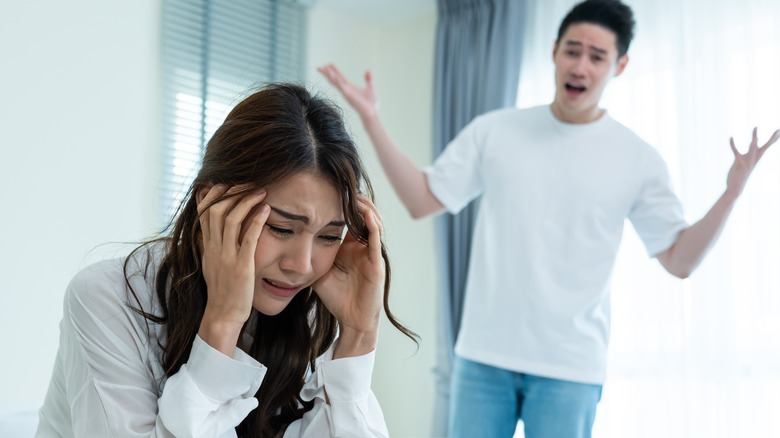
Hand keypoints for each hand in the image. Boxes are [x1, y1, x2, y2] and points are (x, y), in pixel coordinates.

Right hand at [197, 184, 270, 355]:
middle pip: (215, 210)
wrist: (223, 315)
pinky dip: (257, 221)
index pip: (204, 211)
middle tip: (248, 180)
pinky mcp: (241, 266)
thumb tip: (211, 227)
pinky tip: (267, 209)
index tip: (227, 179)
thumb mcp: (212, 263)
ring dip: (245, 201)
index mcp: (207, 246)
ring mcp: (226, 257)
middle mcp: (214, 248)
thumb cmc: (223, 289)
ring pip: (230, 220)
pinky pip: (248, 239)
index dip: (214, 192)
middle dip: (231, 191)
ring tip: (261, 189)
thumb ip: (212, 244)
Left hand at [312, 195, 384, 353]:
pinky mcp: (377, 263)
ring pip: (373, 221)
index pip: (347, 216)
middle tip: (342, 182)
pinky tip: (365, 214)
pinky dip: (372, 226)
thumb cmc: (335, 296)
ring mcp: (371, 252)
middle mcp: (363, 245)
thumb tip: (283, 239)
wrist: (351, 320)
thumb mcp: (318, 268)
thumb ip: (307, 253)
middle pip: (362, 213)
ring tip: (354, 193)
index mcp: (350, 245)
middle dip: (354, 198)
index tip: (326, 185)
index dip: (340, 201)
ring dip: (365, 207)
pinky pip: (376, 240)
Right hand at [318, 64, 378, 122]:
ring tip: (322, 69)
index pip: (340, 77)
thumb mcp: (371, 88)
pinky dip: (338, 82)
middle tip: (318, 67)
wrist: (372, 113)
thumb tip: (368, 70)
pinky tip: (334, 76)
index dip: (334, 70)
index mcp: (350, 87)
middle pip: (333, 79)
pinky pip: (342, 88)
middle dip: (326, 73)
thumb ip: (368, 79)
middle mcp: (346, 90)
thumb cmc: (371, 103)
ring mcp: (346, 93)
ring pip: (335, 83)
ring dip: (329, 75)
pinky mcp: (349, 96)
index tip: (329, 64)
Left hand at [726, 127, 779, 196]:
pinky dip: (733, 144)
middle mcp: (754, 160)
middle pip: (765, 148)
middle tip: (778, 130)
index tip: (779, 131)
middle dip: (771, 139)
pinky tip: (730, 137)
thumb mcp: (747, 162)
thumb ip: (751, 154)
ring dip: (754, 140)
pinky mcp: (739, 164)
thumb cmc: (740, 174)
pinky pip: (736, 152)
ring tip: (756, 129)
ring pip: (752, 149)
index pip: (766, 147)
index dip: (773, 139)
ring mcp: (747, 162)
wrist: (735, 189)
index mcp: (756, 159)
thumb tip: (754, 143)